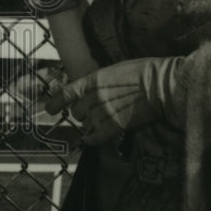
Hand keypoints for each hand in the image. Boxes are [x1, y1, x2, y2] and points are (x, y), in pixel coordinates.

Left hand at [45, 57, 184, 144]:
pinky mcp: (115, 126)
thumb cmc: (142, 73)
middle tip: (94, 112)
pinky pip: (95, 138)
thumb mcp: (114, 70)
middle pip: (77, 112)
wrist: (160, 84)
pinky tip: (91, 139)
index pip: (67, 93)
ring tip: (103, 121)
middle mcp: (94, 97)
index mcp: (93, 80)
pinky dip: (92, 140)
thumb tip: (92, 91)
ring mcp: (103, 112)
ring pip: (86, 125)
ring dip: (91, 125)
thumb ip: (100, 82)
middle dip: (83, 113)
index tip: (50, 109)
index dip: (56, 102)